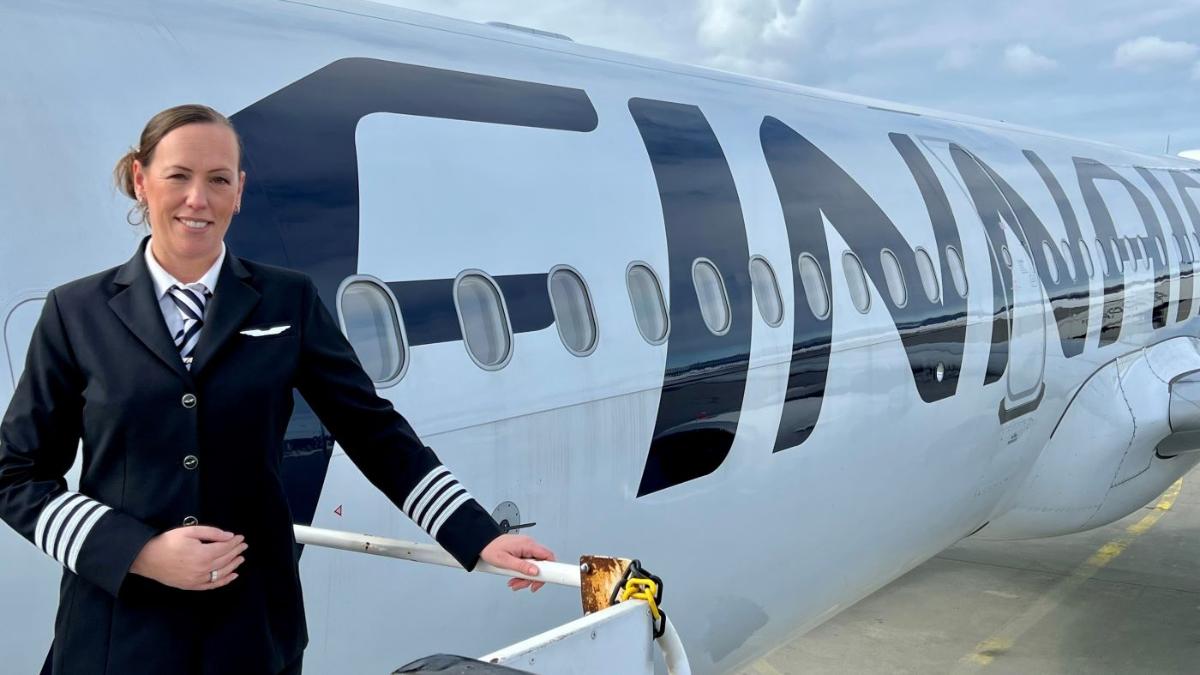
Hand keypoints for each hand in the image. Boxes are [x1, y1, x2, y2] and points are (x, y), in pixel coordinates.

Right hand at [130, 526, 246, 590]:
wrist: (146, 558)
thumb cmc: (167, 542)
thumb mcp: (189, 531)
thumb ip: (211, 533)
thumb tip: (229, 536)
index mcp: (203, 554)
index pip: (225, 548)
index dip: (235, 542)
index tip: (241, 538)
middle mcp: (203, 569)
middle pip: (225, 560)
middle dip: (236, 552)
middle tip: (244, 546)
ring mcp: (198, 579)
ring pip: (222, 573)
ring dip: (233, 565)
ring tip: (241, 558)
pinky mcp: (191, 586)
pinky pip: (212, 585)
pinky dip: (224, 581)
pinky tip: (232, 576)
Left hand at [479, 534, 555, 592]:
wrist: (482, 543)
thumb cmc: (490, 549)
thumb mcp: (505, 561)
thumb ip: (521, 566)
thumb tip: (535, 572)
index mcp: (527, 545)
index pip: (547, 556)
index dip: (550, 569)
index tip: (546, 579)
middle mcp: (529, 545)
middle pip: (541, 564)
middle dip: (533, 577)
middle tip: (526, 586)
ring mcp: (526, 548)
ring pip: (534, 566)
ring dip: (526, 577)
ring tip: (515, 583)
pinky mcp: (522, 552)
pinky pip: (528, 564)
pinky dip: (523, 573)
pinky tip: (514, 578)